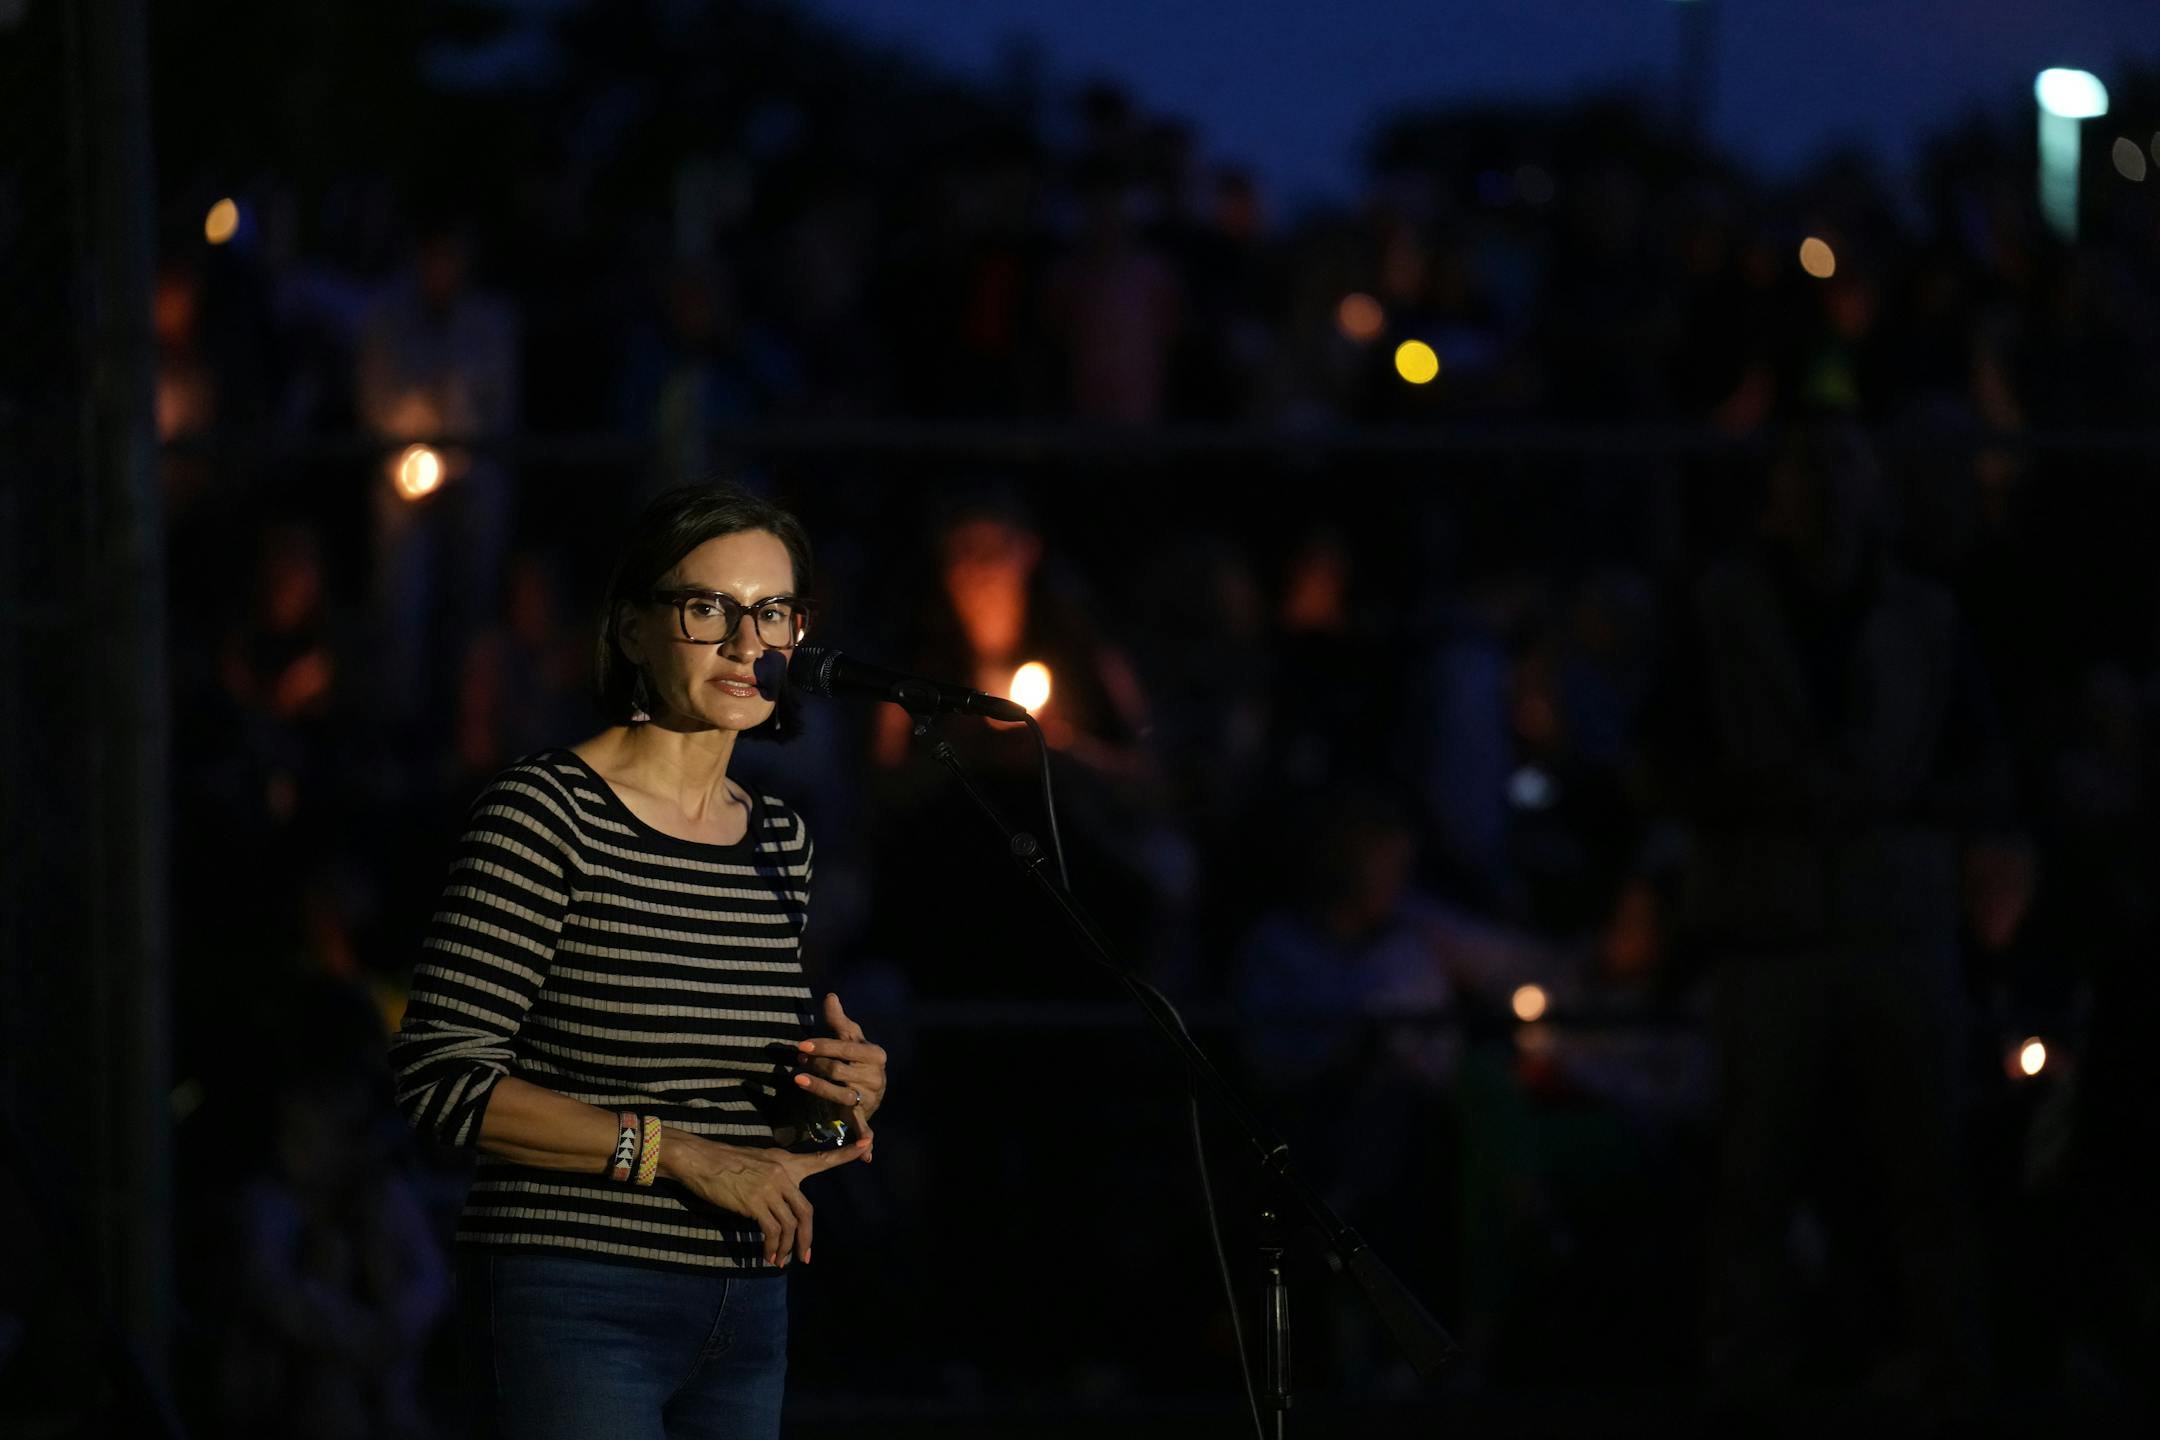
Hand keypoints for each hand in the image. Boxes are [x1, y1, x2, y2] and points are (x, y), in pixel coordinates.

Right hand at [661, 1128, 867, 1265]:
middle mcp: (783, 1173)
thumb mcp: (758, 1161)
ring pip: (790, 1225)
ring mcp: (770, 1188)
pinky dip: (773, 1247)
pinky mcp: (755, 1203)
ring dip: (787, 1248)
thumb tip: (783, 1199)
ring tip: (779, 1261)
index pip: (821, 1158)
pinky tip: (768, 1255)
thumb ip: (776, 1176)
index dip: (846, 1155)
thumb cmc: (725, 1162)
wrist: (701, 1159)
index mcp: (786, 1161)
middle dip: (807, 1238)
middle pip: (806, 1211)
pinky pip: (773, 1231)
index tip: (867, 1146)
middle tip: (806, 1257)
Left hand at [796, 992, 887, 1158]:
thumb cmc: (853, 1054)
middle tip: (797, 1061)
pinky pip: (865, 1128)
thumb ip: (838, 1019)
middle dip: (816, 1066)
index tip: (801, 1045)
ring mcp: (871, 1098)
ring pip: (840, 1095)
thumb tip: (830, 996)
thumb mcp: (848, 1035)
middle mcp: (876, 1076)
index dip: (822, 1045)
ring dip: (818, 1089)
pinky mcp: (862, 1115)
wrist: (868, 1081)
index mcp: (875, 1053)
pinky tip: (866, 1154)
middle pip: (839, 1071)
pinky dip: (866, 1141)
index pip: (845, 1047)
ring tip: (796, 1080)